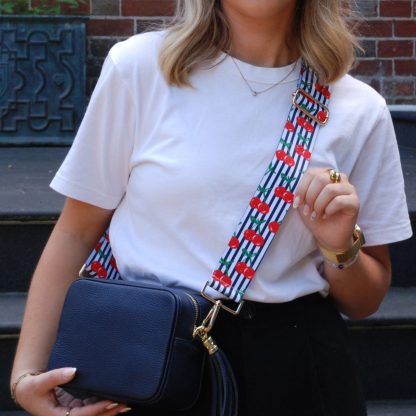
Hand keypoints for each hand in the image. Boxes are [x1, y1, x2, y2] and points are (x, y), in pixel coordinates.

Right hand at [13, 368, 130, 415]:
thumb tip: (74, 371)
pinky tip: (113, 401)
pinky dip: (101, 405)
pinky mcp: (73, 409)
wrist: (27, 392)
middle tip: (124, 404)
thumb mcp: (41, 382)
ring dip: (107, 410)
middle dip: (108, 412)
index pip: (81, 415)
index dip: (97, 409)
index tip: (111, 402)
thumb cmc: (32, 388)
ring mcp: (70, 414)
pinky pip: (89, 408)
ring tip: (124, 403)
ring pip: (92, 414)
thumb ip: (56, 376)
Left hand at [293, 167, 359, 251]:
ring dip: (318, 205)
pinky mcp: (355, 201)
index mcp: (325, 175)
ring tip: (315, 215)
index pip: (311, 173)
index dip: (301, 188)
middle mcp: (339, 178)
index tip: (296, 204)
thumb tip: (294, 186)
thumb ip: (301, 191)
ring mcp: (349, 189)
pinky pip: (339, 201)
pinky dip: (328, 210)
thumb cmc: (315, 216)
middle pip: (321, 179)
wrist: (328, 236)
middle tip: (307, 211)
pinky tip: (326, 216)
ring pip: (330, 190)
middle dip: (310, 197)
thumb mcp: (303, 203)